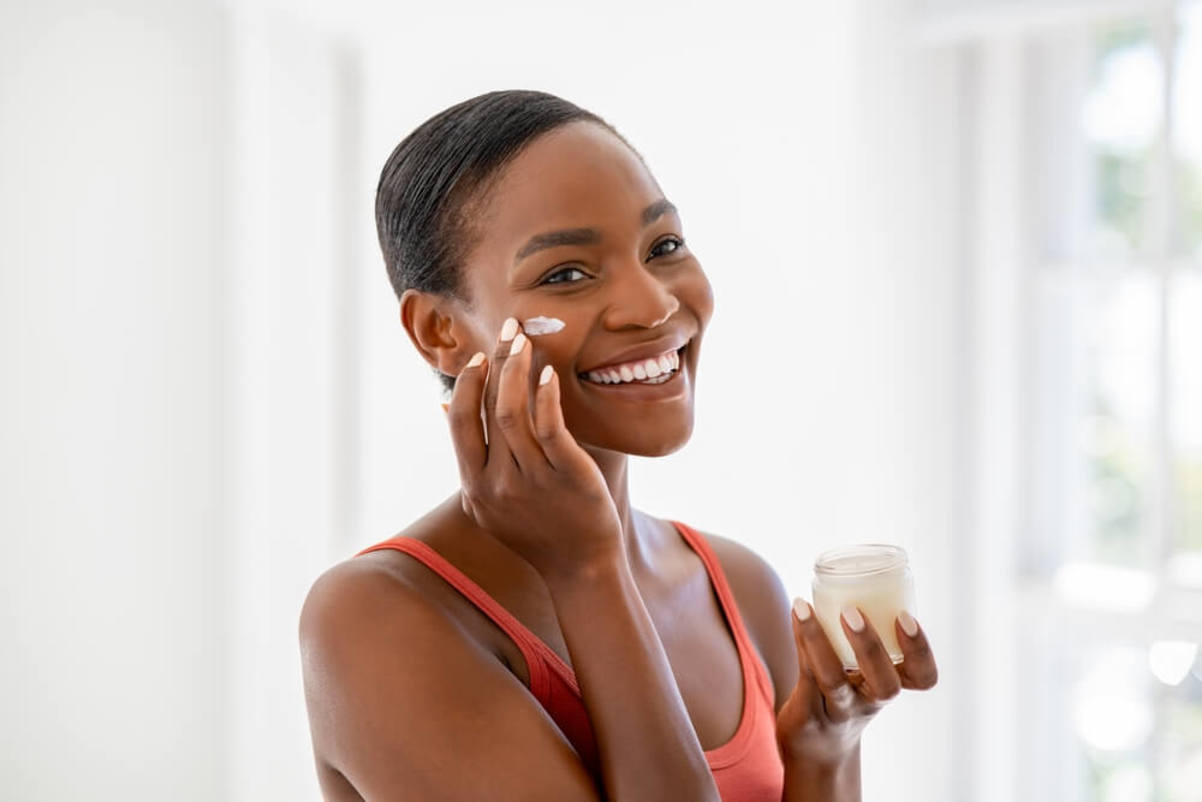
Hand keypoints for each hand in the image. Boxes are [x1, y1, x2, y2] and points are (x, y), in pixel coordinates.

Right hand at [445, 317, 624, 579]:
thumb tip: (443, 407)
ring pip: (514, 414)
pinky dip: (545, 398)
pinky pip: (550, 429)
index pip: (462, 423)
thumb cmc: (537, 530)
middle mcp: (497, 482)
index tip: (479, 357)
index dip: (467, 385)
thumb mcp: (489, 502)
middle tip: (508, 328)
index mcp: (475, 485)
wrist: (579, 567)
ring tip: (525, 341)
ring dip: (517, 370)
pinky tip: (548, 374)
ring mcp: (532, 480)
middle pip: (488, 410)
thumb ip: (470, 458)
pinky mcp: (567, 477)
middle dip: (495, 363)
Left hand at [775, 601, 937, 762]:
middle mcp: (869, 702)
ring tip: (804, 607)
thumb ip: (866, 638)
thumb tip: (858, 577)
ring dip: (818, 641)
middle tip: (852, 612)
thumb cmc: (846, 698)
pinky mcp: (808, 712)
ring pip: (833, 681)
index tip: (905, 617)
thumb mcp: (865, 674)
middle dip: (870, 647)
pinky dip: (801, 638)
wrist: (817, 752)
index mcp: (890, 686)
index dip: (920, 650)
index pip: (923, 677)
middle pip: (884, 685)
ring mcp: (839, 710)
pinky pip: (805, 673)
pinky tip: (797, 611)